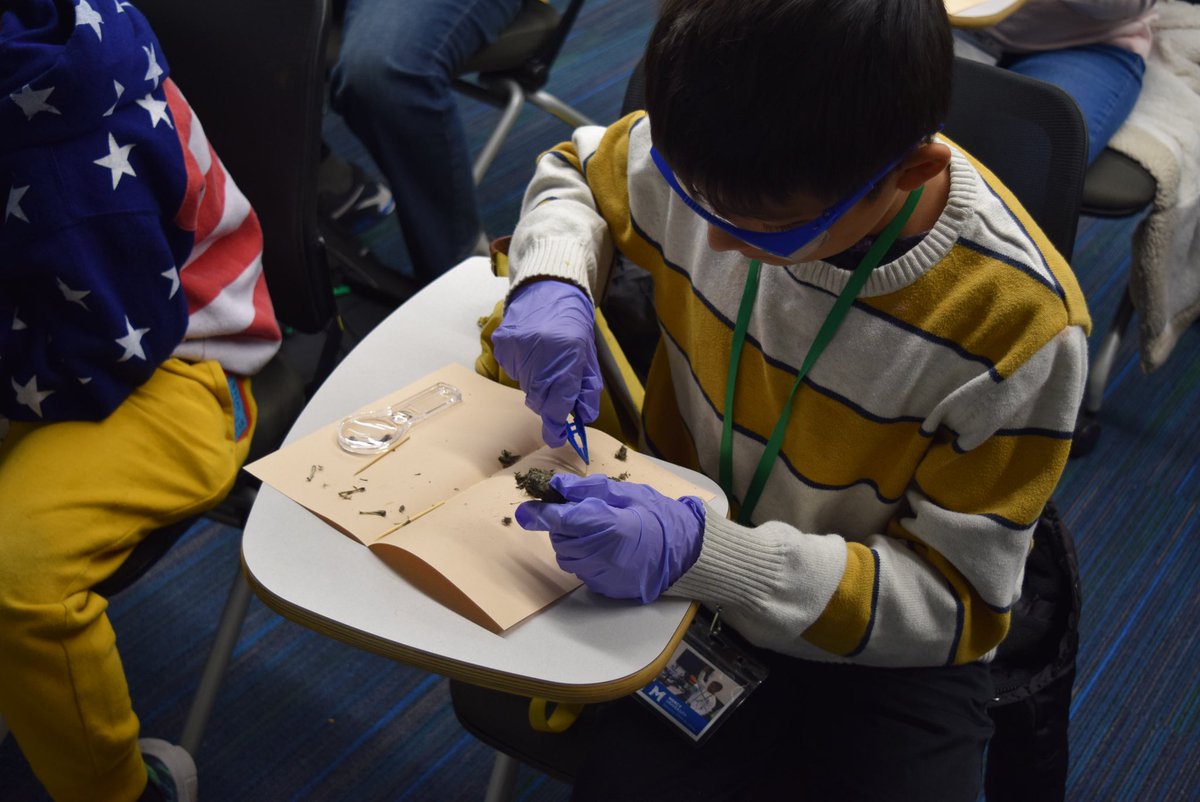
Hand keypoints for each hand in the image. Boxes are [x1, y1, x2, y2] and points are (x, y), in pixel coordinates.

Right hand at [492, 280, 600, 446]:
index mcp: (568, 354)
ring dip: (536, 382)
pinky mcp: (502, 343)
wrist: (550, 290)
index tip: (556, 437)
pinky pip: (512, 371)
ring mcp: (517, 346)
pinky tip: (531, 351)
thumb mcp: (588, 357)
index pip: (558, 402)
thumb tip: (582, 418)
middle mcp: (540, 350)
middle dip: (548, 401)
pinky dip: (522, 368)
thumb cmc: (574, 326)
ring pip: (525, 386)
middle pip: (538, 399)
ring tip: (544, 359)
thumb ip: (586, 390)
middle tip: (555, 387)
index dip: (556, 424)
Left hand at [515, 473, 704, 602]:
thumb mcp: (629, 494)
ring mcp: (599, 574)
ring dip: (572, 541)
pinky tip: (605, 548)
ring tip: (599, 531)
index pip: (561, 519)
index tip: (524, 511)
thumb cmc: (659, 518)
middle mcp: (599, 553)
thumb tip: (559, 485)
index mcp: (607, 525)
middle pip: (560, 537)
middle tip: (585, 513)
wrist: (685, 555)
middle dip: (563, 523)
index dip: (539, 514)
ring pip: (566, 554)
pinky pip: (579, 569)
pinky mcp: (601, 587)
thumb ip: (591, 490)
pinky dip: (584, 556)